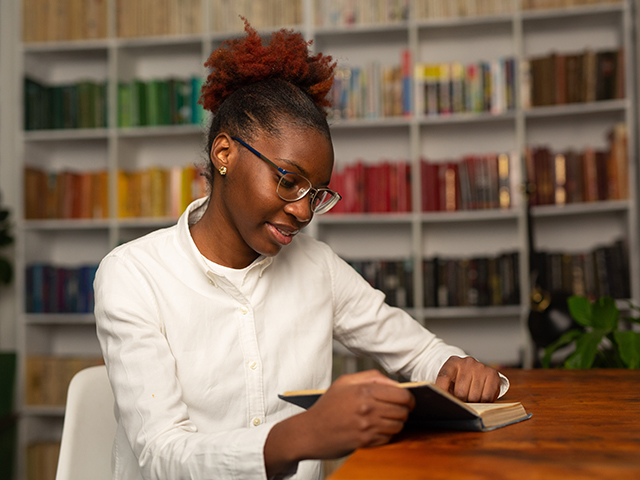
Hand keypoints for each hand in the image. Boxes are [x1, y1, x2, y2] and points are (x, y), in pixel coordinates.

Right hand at [267, 369, 414, 469]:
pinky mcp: (365, 442)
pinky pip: (388, 438)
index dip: (409, 398)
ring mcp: (367, 427)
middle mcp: (367, 408)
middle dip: (404, 410)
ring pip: (398, 426)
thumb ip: (371, 376)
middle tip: (398, 410)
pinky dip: (387, 434)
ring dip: (396, 423)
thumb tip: (393, 382)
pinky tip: (377, 429)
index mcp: (363, 390)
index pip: (401, 394)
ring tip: (387, 419)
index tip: (408, 400)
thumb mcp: (344, 382)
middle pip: (402, 411)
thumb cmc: (327, 405)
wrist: (310, 432)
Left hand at [435, 356, 500, 402]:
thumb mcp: (449, 380)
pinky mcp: (492, 374)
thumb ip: (444, 389)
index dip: (441, 390)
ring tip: (471, 397)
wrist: (477, 371)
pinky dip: (484, 402)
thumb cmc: (459, 380)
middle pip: (460, 392)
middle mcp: (467, 362)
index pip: (444, 377)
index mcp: (453, 362)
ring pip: (474, 397)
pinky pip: (487, 397)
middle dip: (461, 400)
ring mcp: (480, 367)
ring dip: (473, 402)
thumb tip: (442, 400)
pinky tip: (481, 396)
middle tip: (462, 398)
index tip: (443, 399)